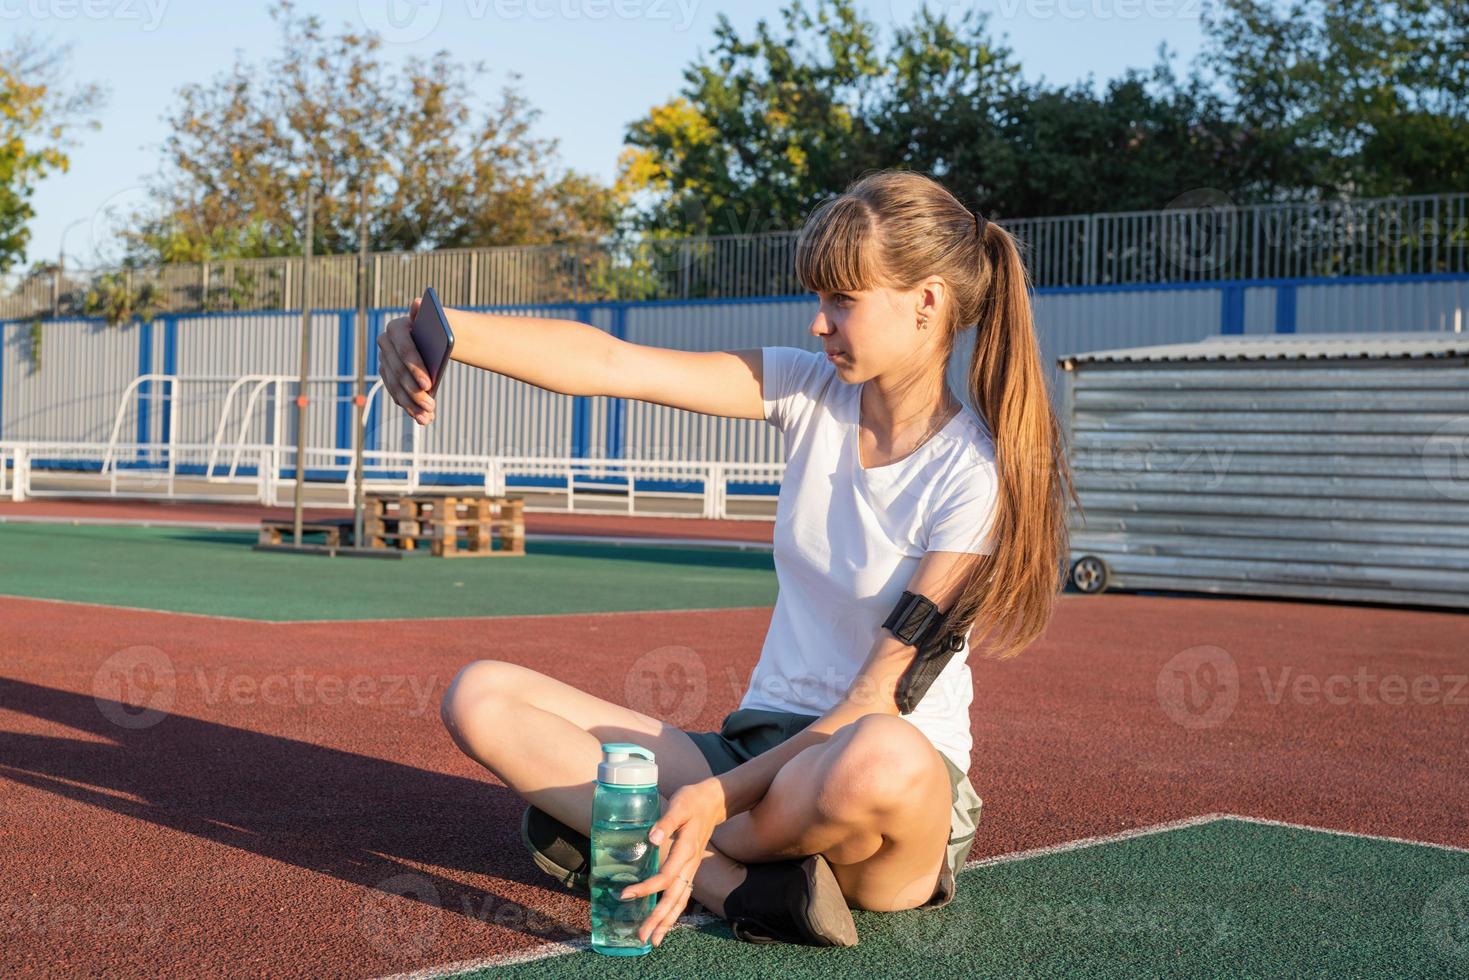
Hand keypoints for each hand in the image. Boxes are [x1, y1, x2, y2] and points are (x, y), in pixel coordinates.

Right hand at [375, 295, 434, 424]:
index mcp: (396, 328)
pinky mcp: (388, 377)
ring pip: (396, 387)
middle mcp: (385, 344)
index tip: (429, 384)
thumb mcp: (438, 320)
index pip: (403, 348)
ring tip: (428, 416)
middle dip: (414, 391)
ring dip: (412, 404)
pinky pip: (397, 395)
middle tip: (430, 405)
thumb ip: (429, 314)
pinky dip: (410, 409)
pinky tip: (424, 419)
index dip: (414, 367)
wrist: (436, 338)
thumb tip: (418, 304)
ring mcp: (384, 362)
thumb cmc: (439, 329)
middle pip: (398, 372)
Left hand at [619, 778, 727, 947]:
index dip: (646, 888)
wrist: (714, 802)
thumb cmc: (692, 801)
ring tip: (654, 940)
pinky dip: (674, 911)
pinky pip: (683, 895)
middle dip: (659, 919)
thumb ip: (666, 823)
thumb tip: (651, 839)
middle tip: (642, 937)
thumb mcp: (679, 806)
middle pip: (675, 897)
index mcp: (686, 850)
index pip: (666, 876)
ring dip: (667, 921)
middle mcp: (691, 864)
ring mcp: (692, 869)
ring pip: (681, 900)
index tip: (625, 895)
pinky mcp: (690, 868)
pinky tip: (665, 921)